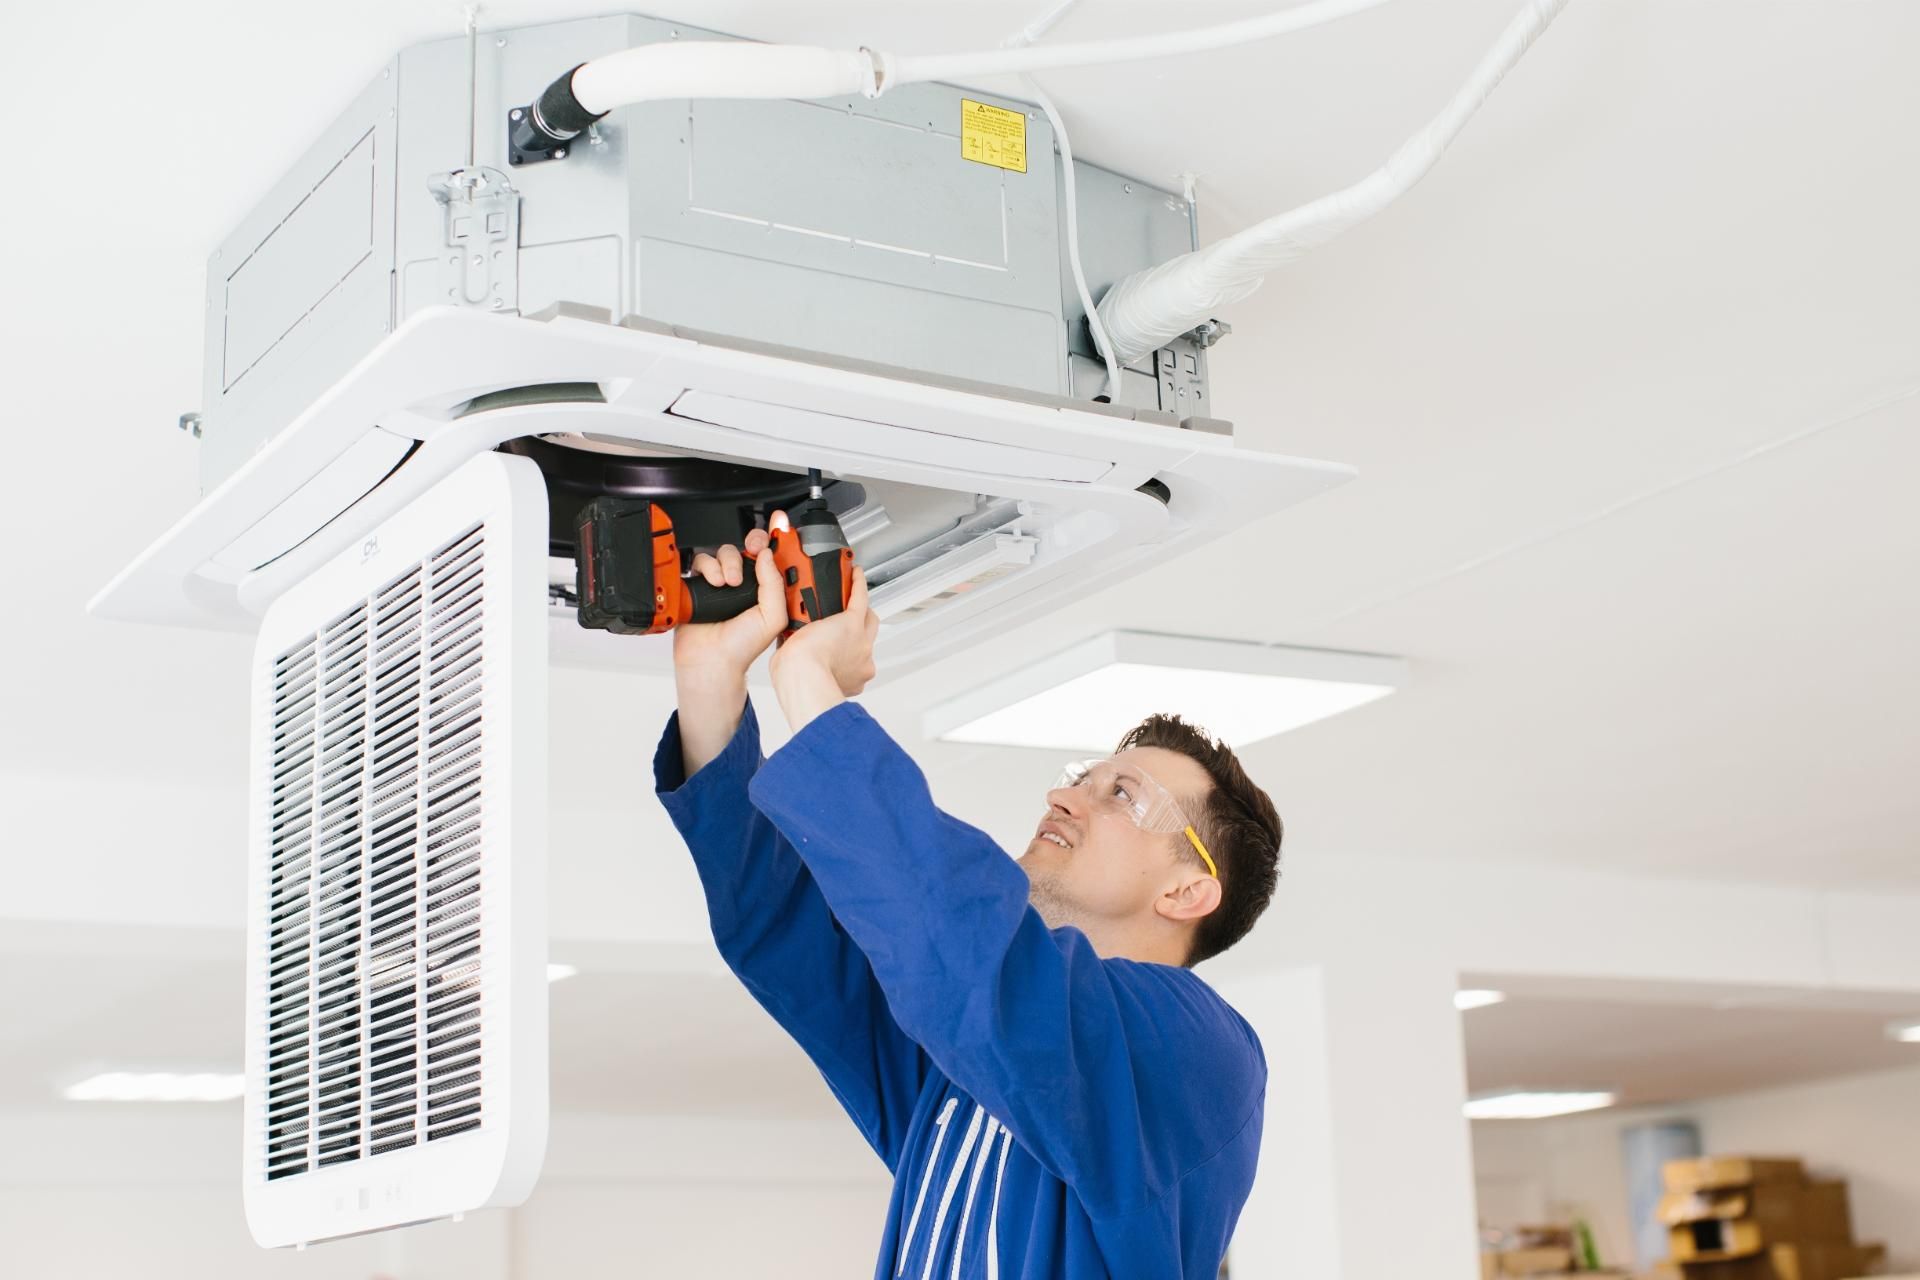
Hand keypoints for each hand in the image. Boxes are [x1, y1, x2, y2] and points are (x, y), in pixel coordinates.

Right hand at [672, 526, 785, 686]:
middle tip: (753, 551)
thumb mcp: (773, 616)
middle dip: (751, 544)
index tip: (779, 524)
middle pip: (747, 546)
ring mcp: (722, 581)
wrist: (712, 659)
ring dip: (728, 563)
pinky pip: (702, 560)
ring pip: (725, 551)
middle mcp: (745, 582)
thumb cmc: (742, 646)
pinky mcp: (700, 583)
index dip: (776, 537)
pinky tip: (714, 583)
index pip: (773, 556)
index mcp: (766, 588)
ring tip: (728, 583)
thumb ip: (774, 584)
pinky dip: (708, 567)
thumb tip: (767, 555)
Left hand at [770, 566, 879, 732]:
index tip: (839, 647)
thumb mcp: (798, 672)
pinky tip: (854, 574)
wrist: (803, 676)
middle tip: (847, 623)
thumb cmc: (799, 681)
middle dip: (861, 632)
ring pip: (868, 620)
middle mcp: (861, 660)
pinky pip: (860, 597)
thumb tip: (786, 650)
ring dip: (861, 608)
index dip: (846, 652)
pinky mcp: (852, 622)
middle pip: (868, 639)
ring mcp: (861, 641)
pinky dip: (858, 584)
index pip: (852, 660)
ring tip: (849, 595)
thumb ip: (797, 660)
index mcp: (849, 675)